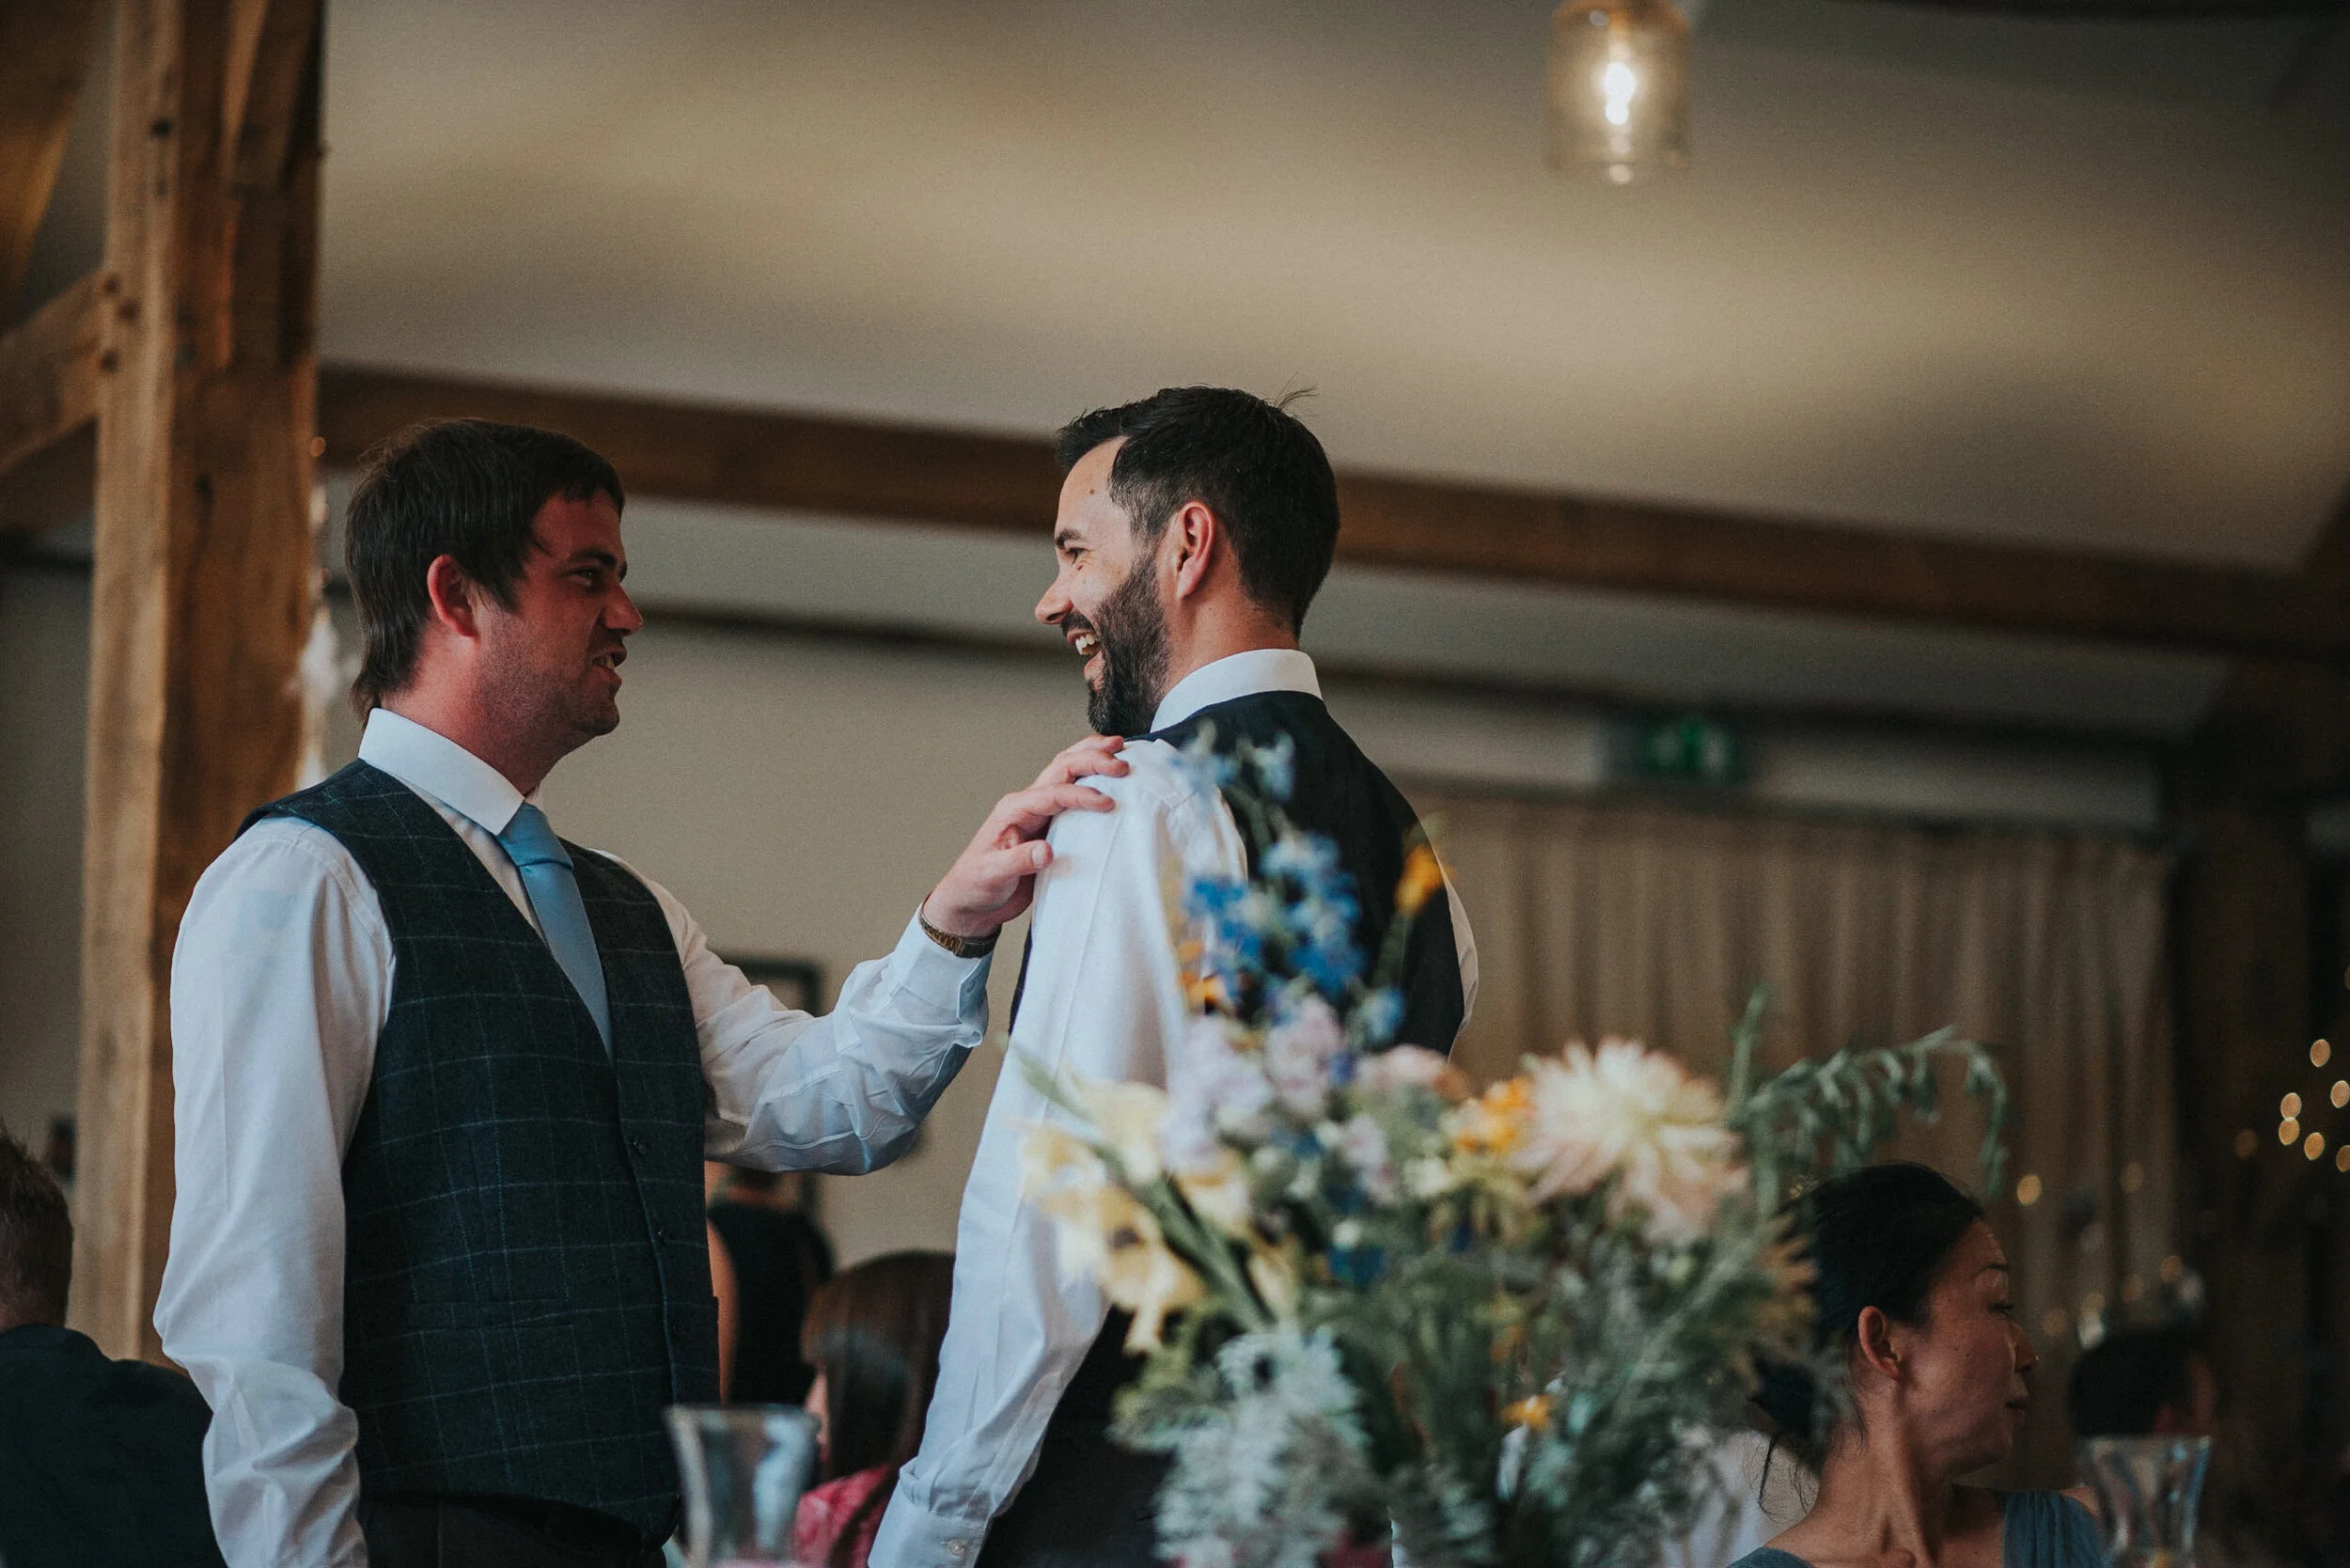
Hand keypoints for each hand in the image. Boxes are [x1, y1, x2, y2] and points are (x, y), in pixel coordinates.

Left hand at [921, 736, 1129, 939]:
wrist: (973, 900)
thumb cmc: (976, 883)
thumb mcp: (992, 874)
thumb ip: (1019, 861)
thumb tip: (1047, 851)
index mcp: (1014, 809)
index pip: (1053, 793)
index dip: (1082, 795)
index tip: (1107, 803)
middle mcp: (1028, 804)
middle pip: (1062, 768)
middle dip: (1092, 760)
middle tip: (1121, 763)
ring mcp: (1041, 813)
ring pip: (1067, 772)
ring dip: (1092, 757)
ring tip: (1118, 747)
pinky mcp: (1051, 825)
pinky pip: (1073, 793)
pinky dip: (1092, 778)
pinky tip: (1109, 775)